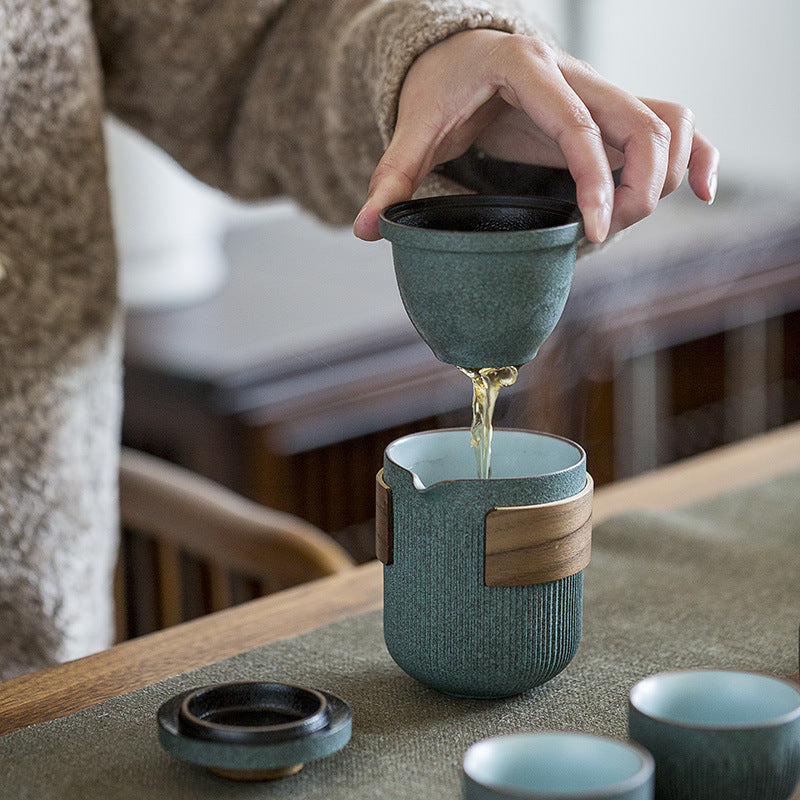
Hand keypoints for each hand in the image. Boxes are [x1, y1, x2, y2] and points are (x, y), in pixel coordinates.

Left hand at [353, 29, 718, 242]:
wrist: (458, 53)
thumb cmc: (440, 87)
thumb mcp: (414, 126)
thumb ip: (393, 176)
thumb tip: (370, 228)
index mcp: (526, 70)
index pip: (578, 126)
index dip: (594, 182)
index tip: (595, 233)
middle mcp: (574, 73)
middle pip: (642, 120)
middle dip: (639, 184)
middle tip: (607, 233)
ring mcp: (597, 88)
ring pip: (667, 119)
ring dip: (668, 172)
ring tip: (628, 220)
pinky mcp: (607, 109)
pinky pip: (669, 123)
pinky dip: (696, 155)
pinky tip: (701, 192)